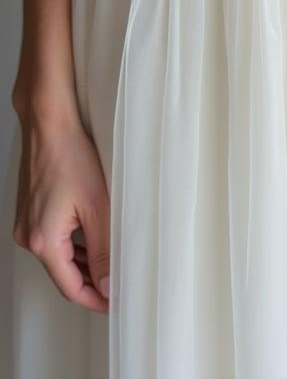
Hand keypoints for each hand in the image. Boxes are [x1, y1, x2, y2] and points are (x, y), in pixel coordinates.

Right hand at [12, 102, 110, 312]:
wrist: (49, 125)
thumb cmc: (72, 157)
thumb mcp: (97, 207)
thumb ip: (103, 250)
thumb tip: (107, 285)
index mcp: (42, 241)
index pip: (70, 287)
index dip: (94, 299)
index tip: (115, 304)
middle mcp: (28, 237)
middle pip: (63, 273)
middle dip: (91, 282)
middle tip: (118, 285)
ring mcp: (26, 224)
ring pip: (59, 256)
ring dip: (83, 263)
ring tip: (111, 265)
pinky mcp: (30, 212)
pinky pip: (53, 239)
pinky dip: (73, 245)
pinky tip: (93, 242)